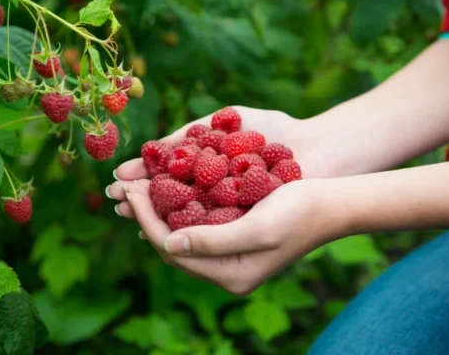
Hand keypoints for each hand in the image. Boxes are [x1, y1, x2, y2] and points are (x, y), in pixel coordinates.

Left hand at [107, 106, 336, 292]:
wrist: (330, 204)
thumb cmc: (300, 211)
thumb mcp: (258, 227)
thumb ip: (213, 242)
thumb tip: (169, 243)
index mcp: (230, 274)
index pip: (173, 249)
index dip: (147, 219)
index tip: (132, 190)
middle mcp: (226, 271)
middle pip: (172, 245)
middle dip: (147, 214)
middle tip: (129, 185)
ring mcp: (229, 257)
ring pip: (180, 235)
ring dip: (159, 210)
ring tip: (140, 186)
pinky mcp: (233, 240)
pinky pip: (194, 227)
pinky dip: (177, 208)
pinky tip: (166, 190)